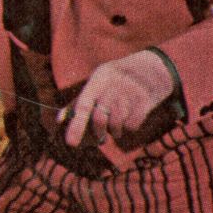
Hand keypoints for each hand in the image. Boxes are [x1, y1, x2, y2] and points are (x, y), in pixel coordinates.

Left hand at [60, 50, 175, 146]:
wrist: (154, 69)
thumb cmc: (118, 80)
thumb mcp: (98, 82)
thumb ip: (79, 101)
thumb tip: (58, 120)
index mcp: (99, 79)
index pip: (84, 105)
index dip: (76, 125)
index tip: (71, 144)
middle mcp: (113, 85)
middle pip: (99, 118)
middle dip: (98, 132)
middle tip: (100, 137)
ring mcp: (130, 93)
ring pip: (116, 125)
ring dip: (115, 130)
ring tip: (118, 123)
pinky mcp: (145, 102)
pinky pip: (131, 126)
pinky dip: (129, 127)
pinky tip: (132, 116)